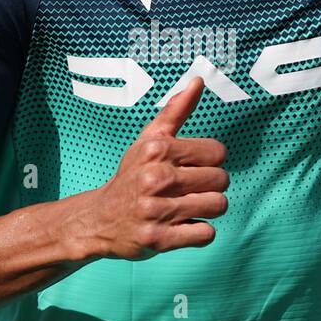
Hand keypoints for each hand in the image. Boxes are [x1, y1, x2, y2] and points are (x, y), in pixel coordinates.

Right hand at [81, 76, 228, 260]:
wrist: (98, 219)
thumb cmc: (131, 177)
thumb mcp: (148, 141)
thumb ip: (176, 111)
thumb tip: (199, 81)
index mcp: (157, 150)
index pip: (218, 152)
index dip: (210, 162)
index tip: (192, 169)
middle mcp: (156, 178)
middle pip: (221, 180)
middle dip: (210, 187)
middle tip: (188, 191)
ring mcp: (156, 210)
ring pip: (218, 206)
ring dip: (208, 209)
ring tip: (187, 208)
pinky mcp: (159, 239)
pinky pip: (206, 234)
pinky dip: (199, 232)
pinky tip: (182, 226)